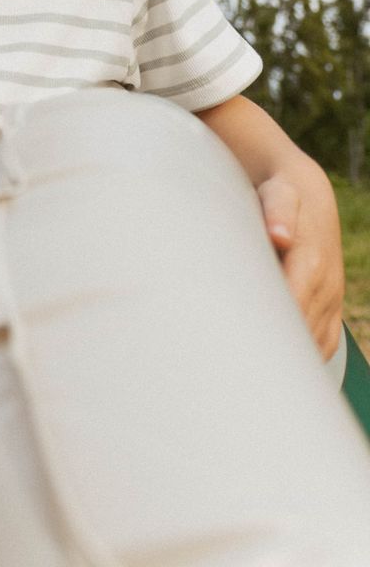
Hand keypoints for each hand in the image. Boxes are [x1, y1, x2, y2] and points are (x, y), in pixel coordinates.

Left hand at [256, 174, 343, 360]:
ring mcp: (331, 299)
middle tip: (237, 371)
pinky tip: (277, 365)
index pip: (291, 309)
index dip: (268, 331)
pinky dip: (305, 358)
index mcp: (309, 264)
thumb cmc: (281, 195)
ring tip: (251, 374)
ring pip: (315, 344)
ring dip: (288, 359)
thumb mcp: (278, 194)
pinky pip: (325, 344)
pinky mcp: (331, 307)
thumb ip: (278, 212)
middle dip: (272, 352)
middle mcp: (325, 287)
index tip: (240, 349)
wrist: (308, 195)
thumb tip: (279, 235)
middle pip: (301, 334)